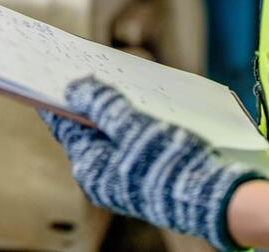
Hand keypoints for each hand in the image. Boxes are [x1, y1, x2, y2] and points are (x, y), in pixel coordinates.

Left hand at [40, 79, 258, 249]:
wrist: (216, 201)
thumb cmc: (173, 165)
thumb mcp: (135, 127)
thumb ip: (102, 105)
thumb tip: (74, 88)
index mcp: (91, 167)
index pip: (63, 124)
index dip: (58, 95)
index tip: (52, 70)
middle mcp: (101, 177)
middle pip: (85, 128)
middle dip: (86, 99)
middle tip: (85, 67)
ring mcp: (121, 180)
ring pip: (108, 135)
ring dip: (110, 110)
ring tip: (113, 80)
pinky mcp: (141, 178)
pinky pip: (127, 145)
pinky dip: (128, 124)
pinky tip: (139, 104)